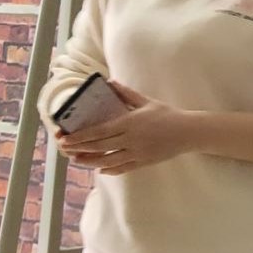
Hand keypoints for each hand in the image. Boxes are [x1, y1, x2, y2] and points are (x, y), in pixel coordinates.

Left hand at [56, 81, 193, 175]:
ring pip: (108, 161)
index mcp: (130, 123)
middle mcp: (131, 140)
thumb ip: (126, 93)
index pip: (99, 132)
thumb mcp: (146, 101)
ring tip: (77, 160)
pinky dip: (109, 170)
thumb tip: (109, 82)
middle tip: (64, 149)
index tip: (65, 138)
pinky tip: (100, 169)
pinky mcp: (143, 162)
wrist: (188, 132)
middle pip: (99, 147)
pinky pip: (123, 168)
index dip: (80, 137)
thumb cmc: (168, 115)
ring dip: (90, 161)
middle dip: (79, 149)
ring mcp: (137, 153)